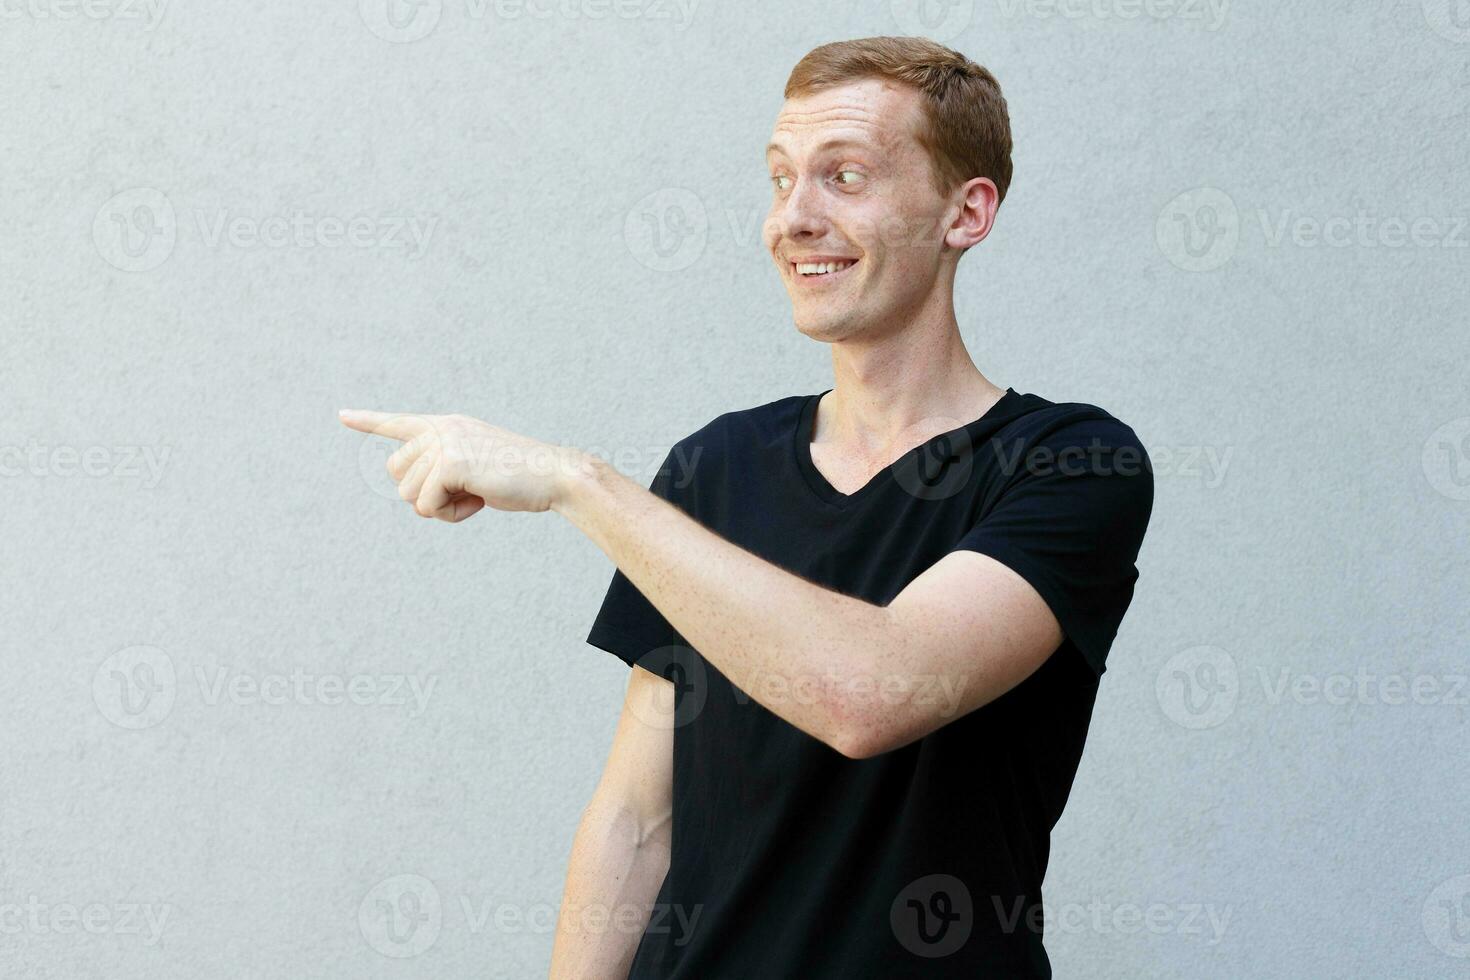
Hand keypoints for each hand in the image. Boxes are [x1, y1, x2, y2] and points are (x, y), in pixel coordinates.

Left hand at [339, 409, 588, 521]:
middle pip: (396, 474)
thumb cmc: (521, 478)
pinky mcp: (449, 463)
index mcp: (447, 426)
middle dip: (424, 493)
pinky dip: (452, 514)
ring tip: (476, 494)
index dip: (368, 422)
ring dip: (440, 506)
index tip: (343, 416)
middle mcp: (440, 428)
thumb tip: (415, 498)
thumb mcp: (477, 469)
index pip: (398, 423)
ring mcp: (444, 443)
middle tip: (465, 490)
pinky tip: (479, 500)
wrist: (553, 475)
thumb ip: (444, 472)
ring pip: (409, 494)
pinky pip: (427, 506)